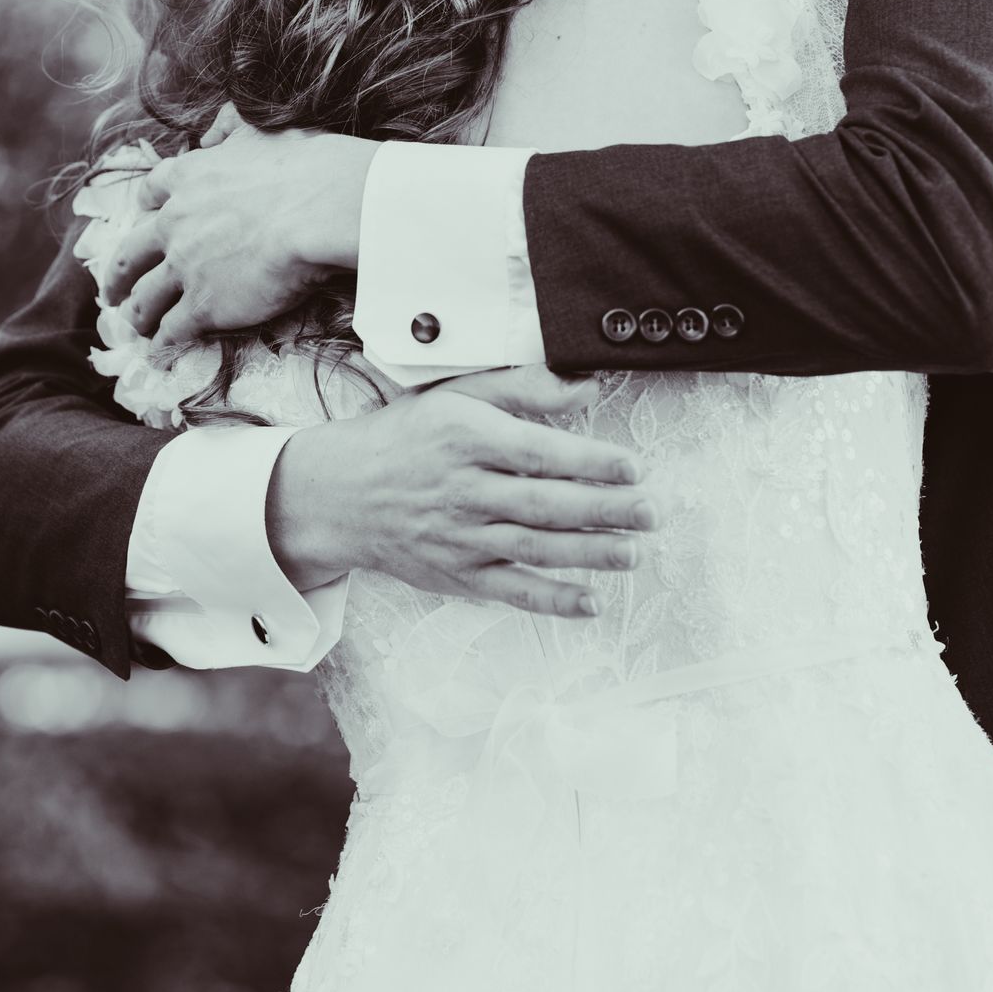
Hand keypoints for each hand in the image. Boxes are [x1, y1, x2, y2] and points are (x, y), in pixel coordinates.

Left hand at [99, 125, 375, 342]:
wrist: (318, 209)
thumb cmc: (302, 166)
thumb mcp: (257, 130)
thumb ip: (229, 128)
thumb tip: (215, 129)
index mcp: (187, 178)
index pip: (150, 193)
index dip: (145, 209)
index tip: (143, 217)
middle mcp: (174, 224)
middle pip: (129, 254)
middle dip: (116, 276)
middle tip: (111, 290)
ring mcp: (185, 268)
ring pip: (144, 298)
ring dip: (136, 315)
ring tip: (135, 327)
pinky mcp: (204, 305)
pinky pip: (172, 329)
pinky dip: (163, 342)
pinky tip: (162, 350)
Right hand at [266, 369, 654, 617]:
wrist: (340, 493)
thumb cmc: (408, 436)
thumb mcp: (457, 396)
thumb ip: (523, 388)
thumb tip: (587, 388)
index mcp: (465, 438)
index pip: (538, 453)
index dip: (590, 462)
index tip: (633, 467)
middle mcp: (463, 490)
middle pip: (544, 504)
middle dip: (604, 511)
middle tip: (652, 512)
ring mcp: (460, 538)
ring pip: (534, 549)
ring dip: (589, 554)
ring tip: (635, 553)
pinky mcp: (457, 574)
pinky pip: (511, 590)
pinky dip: (551, 600)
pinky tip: (591, 603)